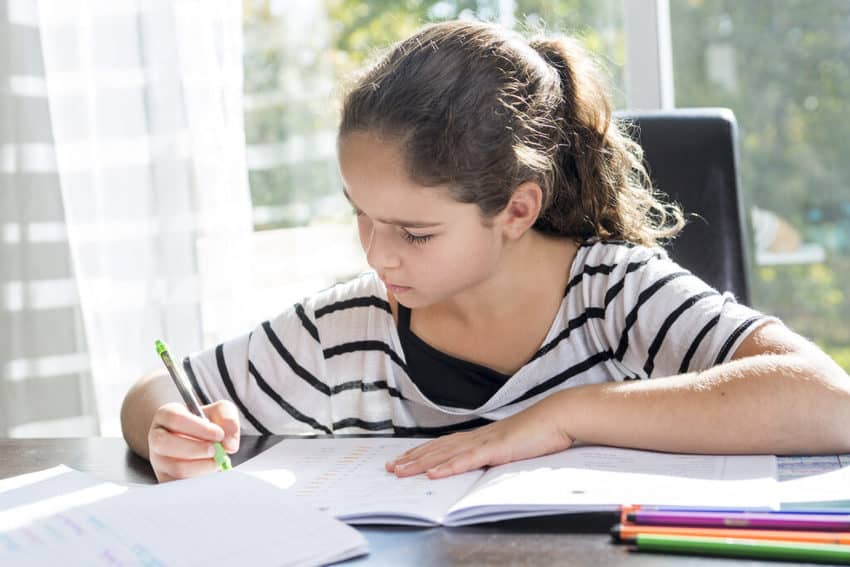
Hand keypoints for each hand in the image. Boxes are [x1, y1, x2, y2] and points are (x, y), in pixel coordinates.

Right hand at [148, 400, 239, 482]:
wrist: (200, 440)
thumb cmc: (207, 423)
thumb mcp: (219, 412)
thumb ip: (228, 419)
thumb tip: (229, 443)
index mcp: (166, 415)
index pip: (174, 418)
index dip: (198, 428)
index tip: (219, 435)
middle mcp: (157, 437)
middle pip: (165, 443)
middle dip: (196, 449)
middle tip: (216, 450)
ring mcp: (159, 460)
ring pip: (176, 468)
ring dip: (202, 466)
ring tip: (216, 460)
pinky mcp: (165, 479)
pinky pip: (181, 485)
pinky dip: (200, 479)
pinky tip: (209, 470)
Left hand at [385, 401, 574, 478]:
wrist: (558, 416)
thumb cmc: (540, 430)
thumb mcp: (513, 443)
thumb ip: (497, 450)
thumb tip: (486, 458)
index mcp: (481, 435)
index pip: (444, 444)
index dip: (422, 452)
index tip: (403, 459)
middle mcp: (477, 436)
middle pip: (437, 448)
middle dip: (412, 458)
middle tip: (390, 467)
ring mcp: (485, 441)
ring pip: (445, 454)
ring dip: (421, 463)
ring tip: (401, 471)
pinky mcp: (496, 449)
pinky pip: (468, 460)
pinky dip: (448, 466)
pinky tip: (433, 473)